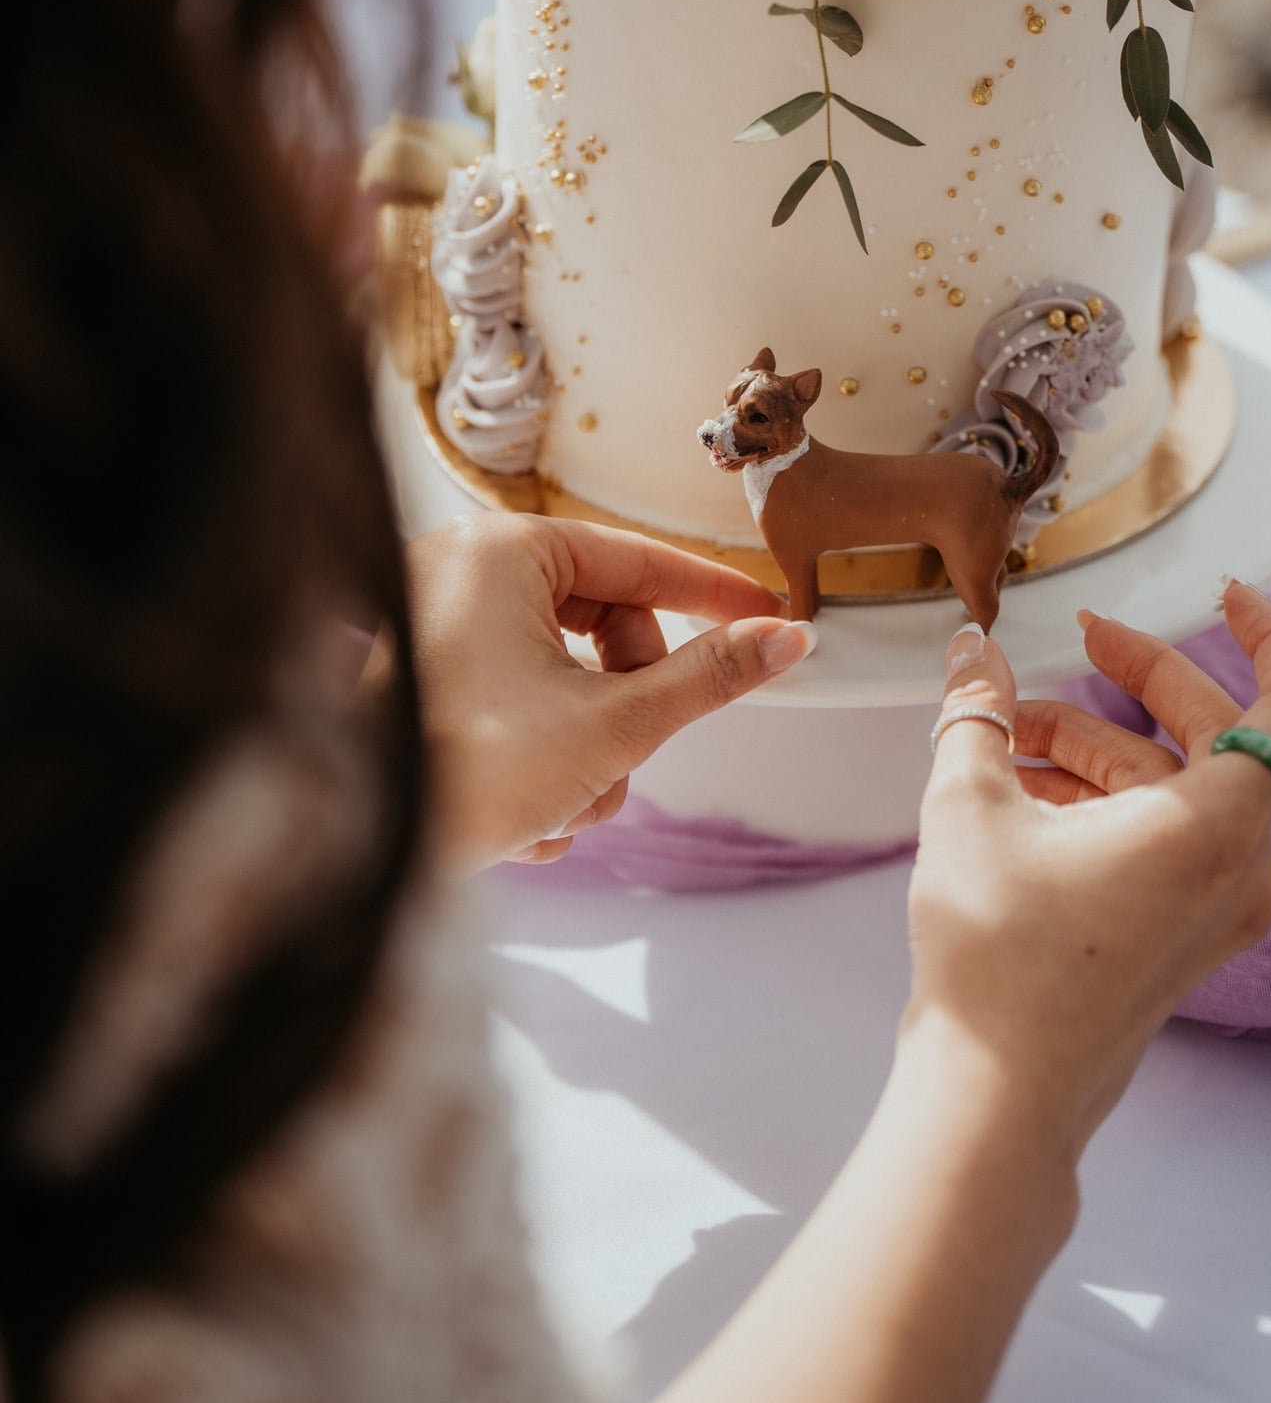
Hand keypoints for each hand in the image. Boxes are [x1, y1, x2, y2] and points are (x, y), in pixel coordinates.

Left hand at [406, 514, 812, 867]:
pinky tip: (524, 822)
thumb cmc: (464, 773)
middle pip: (602, 628)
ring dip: (586, 757)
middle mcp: (458, 572)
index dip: (713, 597)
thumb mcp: (613, 724)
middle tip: (621, 760)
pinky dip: (537, 764)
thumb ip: (706, 677)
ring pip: (564, 680)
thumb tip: (780, 642)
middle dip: (625, 713)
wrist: (358, 850)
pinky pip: (515, 705)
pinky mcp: (421, 682)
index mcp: (501, 551)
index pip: (638, 560)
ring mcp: (433, 627)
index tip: (767, 618)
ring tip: (560, 810)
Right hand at [905, 580, 1270, 1160]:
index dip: (1269, 637)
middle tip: (1078, 642)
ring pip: (1173, 790)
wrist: (995, 1093)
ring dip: (1099, 749)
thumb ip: (977, 712)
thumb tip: (973, 650)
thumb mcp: (970, 806)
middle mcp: (1235, 869)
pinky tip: (1025, 790)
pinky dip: (1105, 802)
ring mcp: (1212, 911)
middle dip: (1138, 682)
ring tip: (1011, 737)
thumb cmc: (998, 964)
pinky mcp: (1180, 939)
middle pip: (1211, 738)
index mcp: (1213, 826)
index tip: (1227, 596)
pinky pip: (1163, 840)